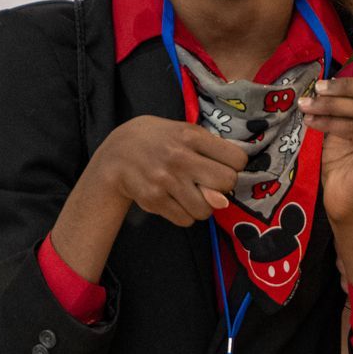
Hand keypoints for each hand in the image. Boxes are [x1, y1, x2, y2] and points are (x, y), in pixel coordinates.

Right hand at [89, 113, 246, 228]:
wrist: (115, 156)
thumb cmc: (156, 141)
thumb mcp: (182, 133)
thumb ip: (208, 157)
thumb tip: (223, 200)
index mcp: (190, 135)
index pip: (237, 159)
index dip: (233, 165)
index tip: (221, 165)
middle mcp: (179, 157)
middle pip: (226, 183)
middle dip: (221, 186)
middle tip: (206, 182)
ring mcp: (165, 180)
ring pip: (207, 209)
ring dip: (202, 205)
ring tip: (188, 193)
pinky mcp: (154, 200)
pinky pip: (186, 220)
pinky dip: (184, 214)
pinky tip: (175, 201)